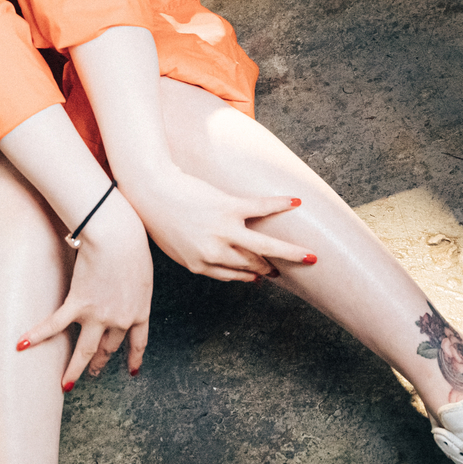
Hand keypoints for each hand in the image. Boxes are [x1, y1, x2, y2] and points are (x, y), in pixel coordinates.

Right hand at [16, 193, 152, 385]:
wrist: (118, 239)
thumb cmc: (132, 245)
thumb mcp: (141, 271)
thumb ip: (133, 285)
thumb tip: (124, 284)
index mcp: (140, 311)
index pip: (138, 342)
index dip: (134, 358)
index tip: (131, 371)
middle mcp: (120, 319)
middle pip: (109, 347)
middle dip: (101, 362)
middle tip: (95, 374)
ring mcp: (98, 315)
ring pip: (85, 350)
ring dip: (75, 370)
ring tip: (66, 384)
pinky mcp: (78, 304)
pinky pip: (54, 325)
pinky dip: (37, 335)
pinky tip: (23, 344)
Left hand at [121, 164, 310, 282]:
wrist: (150, 190)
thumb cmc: (158, 218)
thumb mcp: (174, 248)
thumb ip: (197, 259)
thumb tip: (218, 263)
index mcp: (201, 265)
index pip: (235, 274)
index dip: (252, 274)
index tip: (264, 274)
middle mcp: (216, 252)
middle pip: (253, 263)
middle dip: (273, 267)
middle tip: (291, 268)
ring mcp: (224, 230)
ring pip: (266, 246)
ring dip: (292, 252)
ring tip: (312, 256)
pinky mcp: (229, 206)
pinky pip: (261, 207)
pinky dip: (280, 204)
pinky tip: (296, 202)